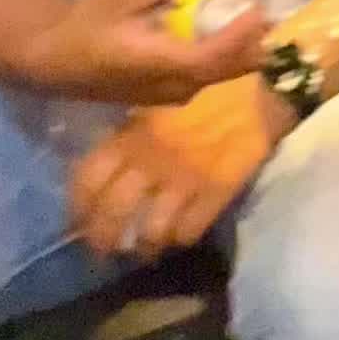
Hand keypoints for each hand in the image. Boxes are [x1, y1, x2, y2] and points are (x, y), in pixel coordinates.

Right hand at [21, 0, 268, 106]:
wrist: (55, 63)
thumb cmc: (84, 26)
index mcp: (156, 64)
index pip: (211, 57)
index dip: (240, 35)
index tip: (258, 8)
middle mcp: (172, 88)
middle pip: (227, 70)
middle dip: (251, 42)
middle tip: (264, 9)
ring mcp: (174, 95)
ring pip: (221, 74)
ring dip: (238, 47)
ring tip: (246, 14)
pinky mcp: (171, 93)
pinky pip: (208, 73)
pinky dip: (221, 51)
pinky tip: (219, 27)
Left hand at [69, 74, 294, 256]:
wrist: (261, 86)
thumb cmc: (206, 88)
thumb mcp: (158, 103)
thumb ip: (133, 134)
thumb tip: (112, 165)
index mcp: (132, 134)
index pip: (88, 178)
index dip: (78, 207)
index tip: (77, 221)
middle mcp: (151, 160)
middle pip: (113, 213)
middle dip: (103, 241)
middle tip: (104, 252)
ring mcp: (184, 178)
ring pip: (150, 231)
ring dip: (144, 248)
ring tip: (145, 253)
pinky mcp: (216, 191)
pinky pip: (189, 230)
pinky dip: (180, 239)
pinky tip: (179, 238)